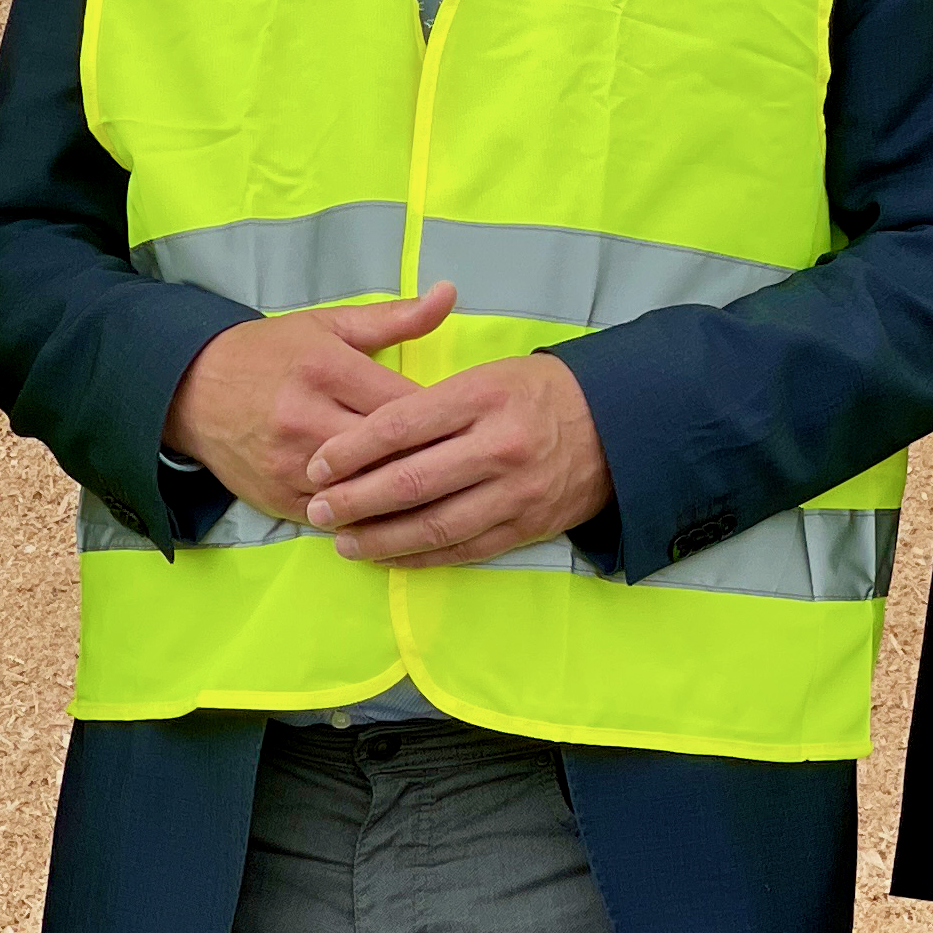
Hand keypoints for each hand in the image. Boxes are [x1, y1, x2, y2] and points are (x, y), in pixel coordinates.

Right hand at [161, 287, 452, 522]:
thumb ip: (394, 317)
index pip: (404, 407)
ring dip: (400, 497)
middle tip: (461, 467)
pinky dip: (366, 517)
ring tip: (437, 496)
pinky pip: (336, 517)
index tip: (465, 427)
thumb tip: (449, 293)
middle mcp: (306, 417)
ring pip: (365, 493)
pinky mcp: (276, 496)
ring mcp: (289, 463)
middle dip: (429, 463)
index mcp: (326, 369)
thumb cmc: (271, 353)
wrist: (191, 389)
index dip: (442, 421)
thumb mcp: (329, 324)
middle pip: (389, 454)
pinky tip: (393, 515)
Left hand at [301, 348, 611, 565]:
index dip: (349, 450)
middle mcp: (497, 446)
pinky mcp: (525, 527)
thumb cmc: (535, 392)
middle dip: (353, 501)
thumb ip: (427, 401)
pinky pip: (461, 550)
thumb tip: (360, 433)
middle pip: (408, 482)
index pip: (398, 426)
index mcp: (481, 396)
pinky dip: (420, 558)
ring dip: (380, 539)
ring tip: (343, 541)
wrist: (615, 425)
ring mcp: (513, 492)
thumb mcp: (485, 374)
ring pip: (432, 526)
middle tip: (318, 510)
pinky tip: (388, 557)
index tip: (317, 464)